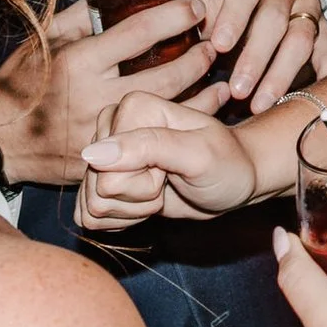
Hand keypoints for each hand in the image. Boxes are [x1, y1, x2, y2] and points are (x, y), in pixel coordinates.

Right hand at [0, 0, 221, 186]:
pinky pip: (153, 139)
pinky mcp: (106, 159)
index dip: (175, 16)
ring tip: (221, 75)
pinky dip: (181, 124)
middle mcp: (94, 97)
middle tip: (214, 44)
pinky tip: (203, 110)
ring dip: (202, 93)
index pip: (139, 32)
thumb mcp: (45, 39)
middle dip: (197, 58)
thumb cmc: (19, 83)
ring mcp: (102, 132)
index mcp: (80, 61)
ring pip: (166, 111)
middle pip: (165, 76)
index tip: (197, 5)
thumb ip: (83, 16)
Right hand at [77, 90, 261, 228]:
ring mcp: (105, 154)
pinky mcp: (103, 180)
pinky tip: (146, 202)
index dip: (146, 181)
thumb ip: (149, 147)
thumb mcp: (199, 154)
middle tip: (169, 178)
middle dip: (140, 197)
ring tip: (162, 188)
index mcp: (132, 107)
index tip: (175, 165)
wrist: (235, 179)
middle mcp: (112, 126)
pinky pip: (91, 216)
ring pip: (93, 205)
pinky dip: (124, 219)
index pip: (108, 170)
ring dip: (134, 209)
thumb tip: (93, 154)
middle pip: (99, 189)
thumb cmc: (227, 162)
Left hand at [196, 0, 326, 113]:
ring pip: (302, 37)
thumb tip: (150, 32)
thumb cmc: (222, 0)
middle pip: (275, 17)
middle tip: (237, 90)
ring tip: (260, 104)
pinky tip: (317, 96)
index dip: (234, 15)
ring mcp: (307, 4)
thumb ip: (184, 12)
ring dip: (281, 73)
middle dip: (256, 56)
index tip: (218, 46)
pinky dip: (326, 72)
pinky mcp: (323, 27)